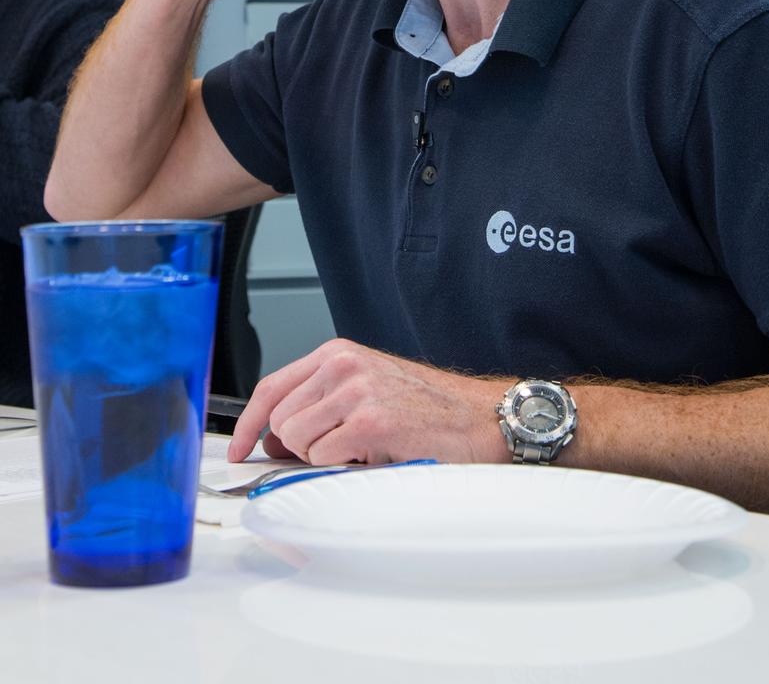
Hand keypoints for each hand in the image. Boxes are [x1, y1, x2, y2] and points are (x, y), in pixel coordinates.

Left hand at [228, 338, 511, 465]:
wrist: (477, 417)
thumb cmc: (426, 408)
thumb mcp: (366, 388)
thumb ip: (319, 403)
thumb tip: (274, 441)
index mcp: (337, 354)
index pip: (271, 388)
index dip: (249, 424)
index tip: (240, 449)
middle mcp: (342, 365)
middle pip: (280, 420)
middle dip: (298, 447)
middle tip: (336, 451)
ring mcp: (355, 391)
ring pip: (296, 441)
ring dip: (322, 457)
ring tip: (359, 449)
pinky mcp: (370, 421)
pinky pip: (324, 457)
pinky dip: (343, 466)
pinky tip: (373, 454)